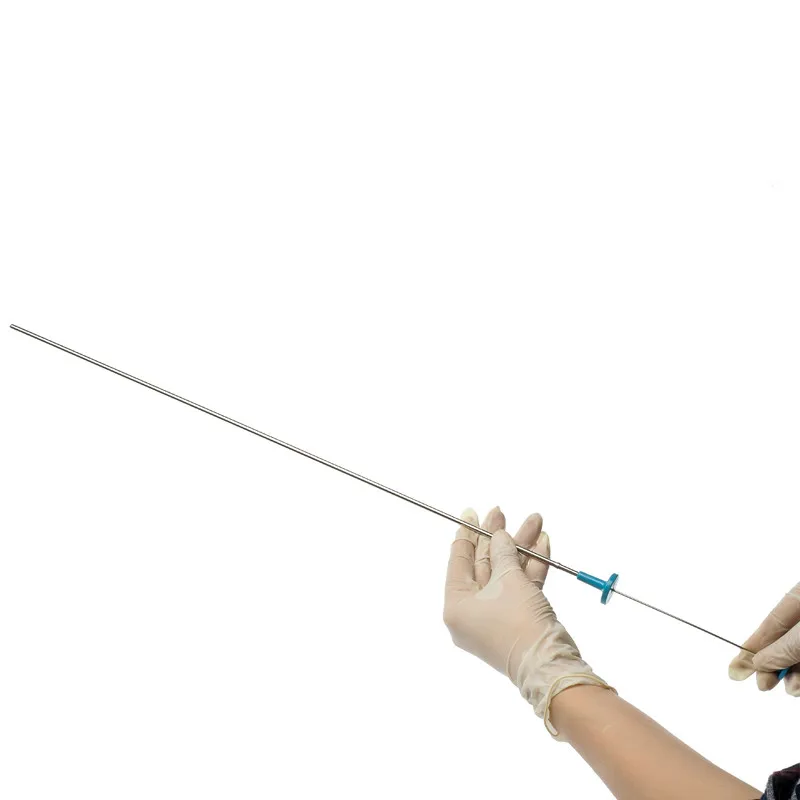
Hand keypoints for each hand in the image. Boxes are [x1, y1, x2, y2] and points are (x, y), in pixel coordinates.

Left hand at [444, 507, 612, 736]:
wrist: (550, 664)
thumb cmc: (518, 623)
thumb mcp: (508, 580)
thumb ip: (503, 552)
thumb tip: (499, 536)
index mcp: (457, 605)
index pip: (459, 562)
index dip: (467, 535)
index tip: (471, 513)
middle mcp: (472, 612)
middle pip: (485, 565)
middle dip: (499, 537)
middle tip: (501, 512)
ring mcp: (496, 617)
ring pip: (507, 573)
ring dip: (522, 548)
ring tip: (534, 521)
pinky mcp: (518, 620)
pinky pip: (521, 587)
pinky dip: (532, 567)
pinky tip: (543, 543)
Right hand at [728, 582, 799, 695]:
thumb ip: (784, 647)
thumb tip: (759, 661)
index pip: (773, 621)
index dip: (754, 645)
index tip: (737, 667)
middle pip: (788, 638)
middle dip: (775, 663)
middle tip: (763, 683)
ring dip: (794, 673)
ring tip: (790, 689)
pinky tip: (799, 686)